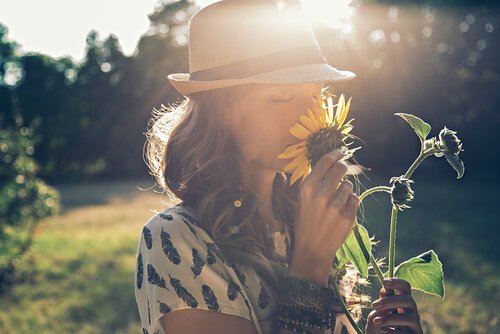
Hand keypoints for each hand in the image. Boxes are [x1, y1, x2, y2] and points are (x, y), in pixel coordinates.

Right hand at [292, 149, 358, 265]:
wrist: (312, 248)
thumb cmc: (306, 220)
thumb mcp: (303, 198)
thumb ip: (315, 180)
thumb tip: (330, 161)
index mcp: (308, 187)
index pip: (326, 161)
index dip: (336, 153)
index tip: (341, 151)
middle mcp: (321, 193)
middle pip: (341, 168)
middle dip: (343, 169)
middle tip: (341, 174)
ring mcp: (336, 205)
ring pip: (349, 185)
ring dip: (345, 190)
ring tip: (335, 202)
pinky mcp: (348, 215)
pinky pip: (355, 198)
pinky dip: (350, 203)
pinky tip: (340, 212)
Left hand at [366, 278, 422, 333]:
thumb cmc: (378, 330)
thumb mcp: (376, 316)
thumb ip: (381, 306)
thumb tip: (383, 290)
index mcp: (402, 304)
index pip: (406, 288)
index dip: (397, 282)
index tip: (384, 282)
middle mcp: (411, 313)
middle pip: (409, 300)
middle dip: (390, 301)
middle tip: (374, 305)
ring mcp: (415, 326)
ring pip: (411, 318)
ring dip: (391, 318)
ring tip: (376, 321)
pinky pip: (407, 333)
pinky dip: (394, 331)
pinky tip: (383, 331)